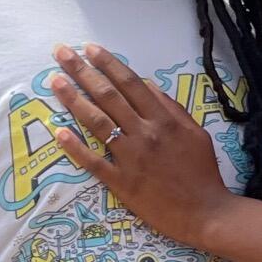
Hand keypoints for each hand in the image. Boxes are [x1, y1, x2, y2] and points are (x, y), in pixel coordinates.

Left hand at [49, 44, 232, 247]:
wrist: (205, 213)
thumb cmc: (203, 172)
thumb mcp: (196, 132)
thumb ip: (171, 107)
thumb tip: (147, 84)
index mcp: (164, 119)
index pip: (130, 83)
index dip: (108, 63)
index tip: (89, 48)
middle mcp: (145, 133)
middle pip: (108, 96)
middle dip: (82, 71)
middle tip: (61, 53)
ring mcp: (131, 158)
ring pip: (97, 122)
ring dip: (73, 100)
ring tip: (55, 82)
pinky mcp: (121, 182)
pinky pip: (94, 161)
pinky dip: (75, 146)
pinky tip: (59, 132)